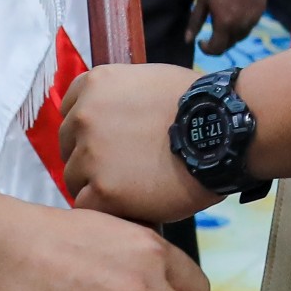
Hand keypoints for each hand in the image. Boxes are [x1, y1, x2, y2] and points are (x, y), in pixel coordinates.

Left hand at [62, 63, 221, 227]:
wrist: (222, 129)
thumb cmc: (196, 105)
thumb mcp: (147, 81)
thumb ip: (118, 98)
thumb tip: (110, 119)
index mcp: (93, 84)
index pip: (70, 114)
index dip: (88, 133)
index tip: (109, 144)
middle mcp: (83, 116)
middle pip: (68, 148)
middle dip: (90, 159)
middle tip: (123, 170)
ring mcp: (90, 153)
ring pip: (74, 179)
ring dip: (97, 186)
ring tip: (132, 190)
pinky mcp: (102, 190)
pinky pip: (87, 207)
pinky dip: (106, 210)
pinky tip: (130, 206)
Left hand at [189, 0, 267, 54]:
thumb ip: (195, 22)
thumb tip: (188, 40)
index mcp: (225, 24)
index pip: (217, 49)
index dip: (207, 49)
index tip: (201, 41)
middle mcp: (241, 26)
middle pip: (229, 45)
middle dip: (219, 43)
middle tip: (211, 33)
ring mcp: (253, 20)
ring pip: (240, 36)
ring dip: (230, 35)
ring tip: (224, 22)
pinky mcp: (261, 12)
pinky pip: (249, 25)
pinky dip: (241, 25)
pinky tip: (236, 12)